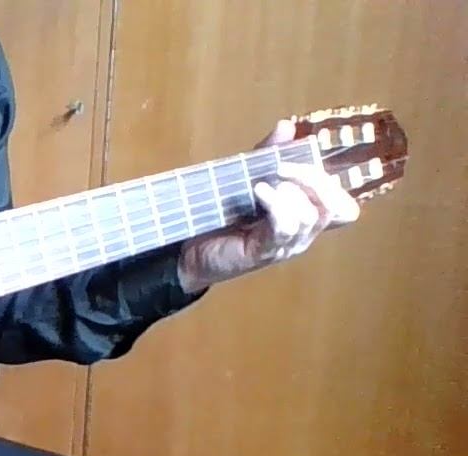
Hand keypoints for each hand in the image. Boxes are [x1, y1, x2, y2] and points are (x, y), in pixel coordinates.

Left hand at [177, 119, 360, 292]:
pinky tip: (260, 192)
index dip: (331, 182)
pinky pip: (285, 228)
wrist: (190, 252)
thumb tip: (287, 126)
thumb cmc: (222, 218)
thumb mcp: (247, 180)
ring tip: (262, 184)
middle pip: (333, 206)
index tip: (305, 161)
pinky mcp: (265, 252)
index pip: (343, 205)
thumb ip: (268, 155)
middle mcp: (303, 234)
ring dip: (290, 192)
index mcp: (304, 217)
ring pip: (311, 216)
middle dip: (313, 179)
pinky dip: (277, 205)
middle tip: (282, 167)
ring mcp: (286, 245)